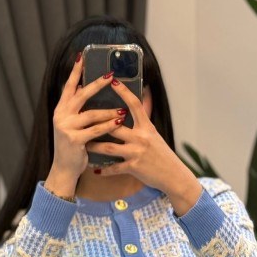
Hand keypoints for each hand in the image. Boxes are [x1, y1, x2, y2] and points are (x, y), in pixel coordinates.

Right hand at [45, 56, 126, 195]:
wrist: (64, 169)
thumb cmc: (72, 146)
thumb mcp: (72, 124)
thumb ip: (77, 108)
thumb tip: (84, 88)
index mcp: (61, 109)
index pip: (68, 86)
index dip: (75, 71)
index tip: (81, 56)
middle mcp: (61, 116)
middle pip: (80, 95)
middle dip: (96, 84)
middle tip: (110, 75)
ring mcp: (66, 128)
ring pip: (91, 114)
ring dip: (108, 110)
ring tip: (122, 109)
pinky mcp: (74, 140)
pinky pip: (95, 130)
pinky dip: (108, 125)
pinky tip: (118, 121)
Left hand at [86, 79, 201, 214]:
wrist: (174, 175)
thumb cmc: (162, 154)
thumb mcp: (154, 134)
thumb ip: (144, 119)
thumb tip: (144, 95)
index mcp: (147, 126)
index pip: (134, 104)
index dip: (124, 91)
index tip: (113, 80)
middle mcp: (141, 137)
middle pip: (114, 126)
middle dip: (97, 122)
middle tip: (82, 117)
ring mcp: (136, 152)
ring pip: (109, 147)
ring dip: (94, 146)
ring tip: (83, 144)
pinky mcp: (133, 167)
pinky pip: (114, 168)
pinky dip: (104, 170)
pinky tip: (95, 170)